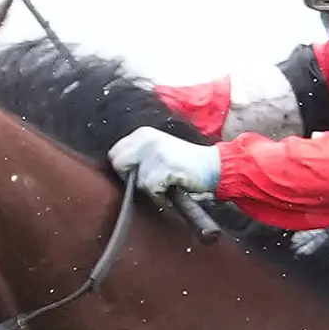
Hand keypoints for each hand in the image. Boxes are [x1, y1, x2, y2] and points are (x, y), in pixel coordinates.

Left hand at [108, 127, 222, 198]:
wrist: (213, 166)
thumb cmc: (185, 162)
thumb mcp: (158, 149)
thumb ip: (138, 154)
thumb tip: (118, 168)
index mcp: (143, 134)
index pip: (114, 153)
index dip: (124, 168)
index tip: (139, 174)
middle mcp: (147, 139)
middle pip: (119, 165)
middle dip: (131, 178)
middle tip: (151, 182)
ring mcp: (156, 153)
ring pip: (136, 181)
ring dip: (151, 189)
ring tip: (167, 183)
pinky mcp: (165, 167)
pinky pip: (151, 189)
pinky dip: (161, 195)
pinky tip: (173, 188)